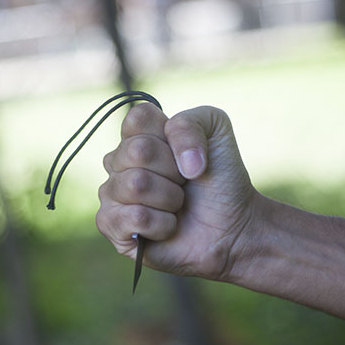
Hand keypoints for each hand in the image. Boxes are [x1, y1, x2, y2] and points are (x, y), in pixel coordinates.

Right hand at [96, 103, 257, 279]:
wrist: (232, 227)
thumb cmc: (221, 179)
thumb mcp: (216, 131)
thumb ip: (190, 123)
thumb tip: (181, 163)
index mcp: (139, 135)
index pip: (138, 118)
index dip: (170, 137)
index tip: (184, 154)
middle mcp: (119, 162)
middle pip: (137, 151)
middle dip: (174, 171)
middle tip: (184, 183)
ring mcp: (112, 193)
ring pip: (136, 185)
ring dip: (170, 199)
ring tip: (177, 205)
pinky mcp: (112, 226)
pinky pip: (135, 217)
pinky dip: (163, 224)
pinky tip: (168, 226)